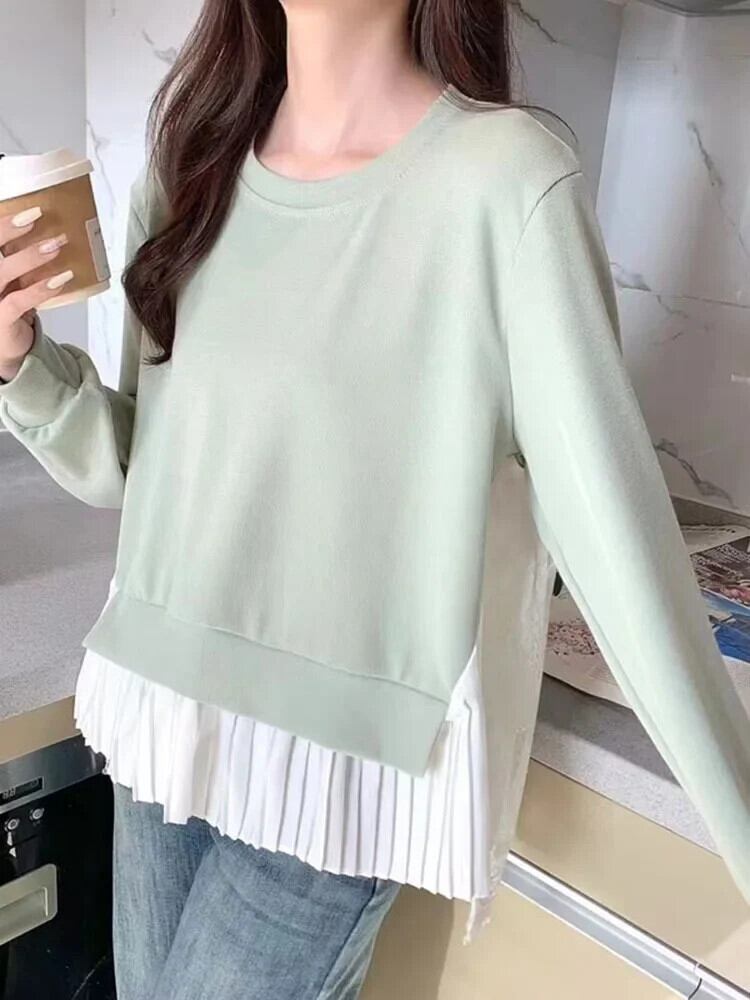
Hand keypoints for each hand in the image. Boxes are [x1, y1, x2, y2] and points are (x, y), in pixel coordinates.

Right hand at [0, 206, 73, 379]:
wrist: (8, 349)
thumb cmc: (11, 308)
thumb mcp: (16, 280)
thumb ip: (23, 259)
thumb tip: (54, 231)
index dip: (1, 222)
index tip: (22, 207)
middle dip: (8, 229)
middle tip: (36, 216)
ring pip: (1, 272)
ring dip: (30, 257)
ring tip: (56, 245)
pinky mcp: (1, 320)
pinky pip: (19, 301)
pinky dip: (41, 289)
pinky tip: (61, 280)